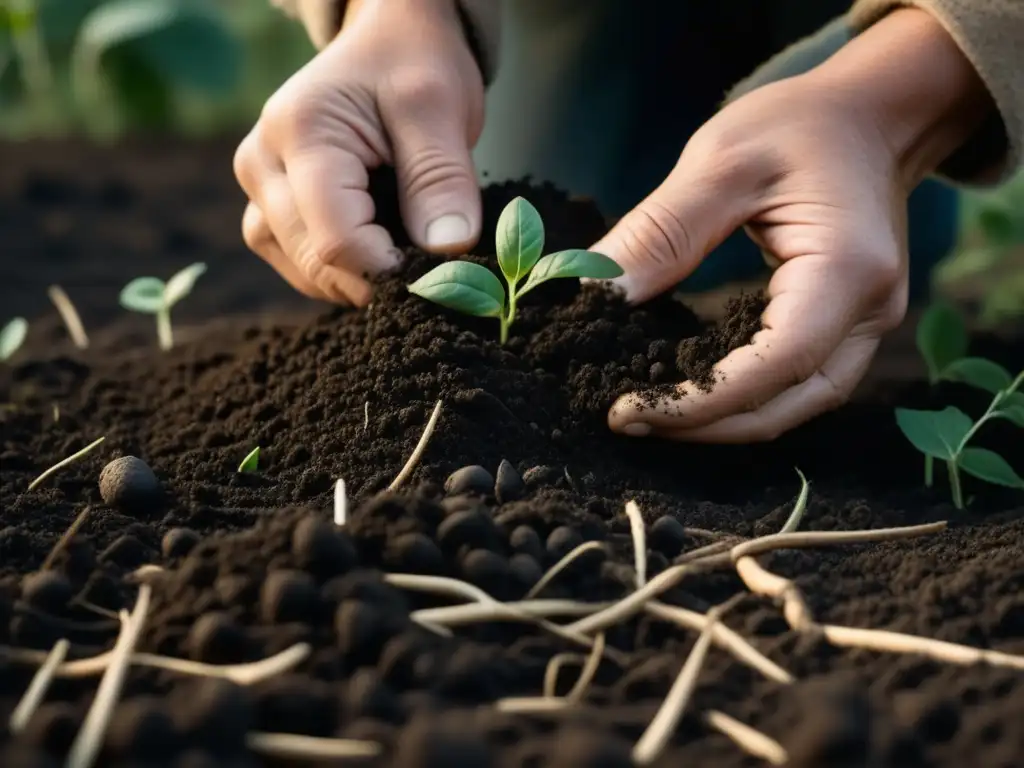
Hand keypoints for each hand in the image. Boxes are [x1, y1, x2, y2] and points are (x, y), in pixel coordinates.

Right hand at [234, 0, 484, 304]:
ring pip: (305, 273)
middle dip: (380, 277)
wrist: (386, 42)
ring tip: (408, 245)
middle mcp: (261, 164)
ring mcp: (259, 190)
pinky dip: (347, 272)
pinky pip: (302, 267)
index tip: (442, 268)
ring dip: (362, 278)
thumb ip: (440, 177)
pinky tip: (383, 249)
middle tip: (434, 264)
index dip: (391, 269)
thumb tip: (446, 251)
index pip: (337, 239)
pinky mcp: (269, 210)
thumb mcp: (440, 105)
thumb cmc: (412, 62)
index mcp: (299, 132)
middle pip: (316, 261)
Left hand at [594, 8, 992, 442]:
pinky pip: (795, 383)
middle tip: (627, 420)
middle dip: (705, 425)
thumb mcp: (720, 163)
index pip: (777, 364)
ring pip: (796, 405)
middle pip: (789, 403)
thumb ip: (661, 232)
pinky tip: (688, 391)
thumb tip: (599, 297)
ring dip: (723, 420)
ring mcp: (866, 325)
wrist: (868, 118)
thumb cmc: (797, 127)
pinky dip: (741, 398)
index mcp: (847, 268)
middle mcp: (870, 311)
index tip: (629, 409)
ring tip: (650, 413)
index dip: (702, 402)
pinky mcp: (847, 328)